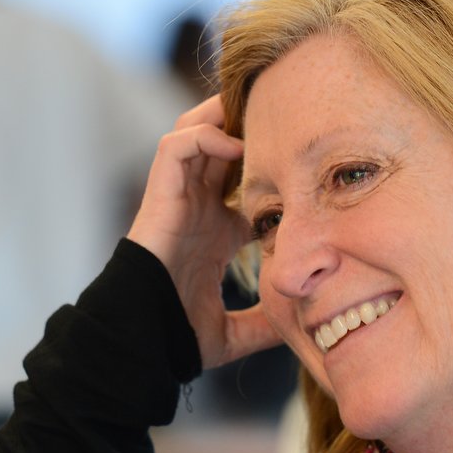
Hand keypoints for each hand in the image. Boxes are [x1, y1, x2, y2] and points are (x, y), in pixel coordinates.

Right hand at [127, 96, 280, 368]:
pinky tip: (235, 148)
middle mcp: (197, 208)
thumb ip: (264, 326)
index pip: (245, 186)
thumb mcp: (235, 331)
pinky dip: (204, 136)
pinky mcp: (160, 193)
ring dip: (222, 118)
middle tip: (286, 119)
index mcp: (215, 233)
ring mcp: (178, 198)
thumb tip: (301, 328)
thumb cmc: (178, 336)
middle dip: (248, 127)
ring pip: (194, 132)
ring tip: (257, 114)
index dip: (273, 169)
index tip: (308, 165)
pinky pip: (176, 146)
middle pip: (221, 148)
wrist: (144, 337)